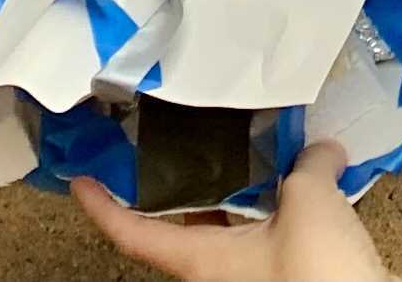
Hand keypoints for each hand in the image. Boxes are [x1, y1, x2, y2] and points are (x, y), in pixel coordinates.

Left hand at [72, 142, 388, 281]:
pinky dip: (282, 201)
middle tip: (181, 133)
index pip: (134, 234)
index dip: (103, 207)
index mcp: (203, 260)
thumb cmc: (318, 274)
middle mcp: (221, 271)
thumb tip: (320, 150)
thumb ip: (307, 166)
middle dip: (183, 179)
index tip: (81, 181)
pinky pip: (273, 231)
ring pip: (233, 225)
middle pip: (186, 223)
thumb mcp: (308, 203)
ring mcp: (255, 275)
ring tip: (254, 137)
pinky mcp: (289, 274)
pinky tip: (308, 171)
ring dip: (241, 186)